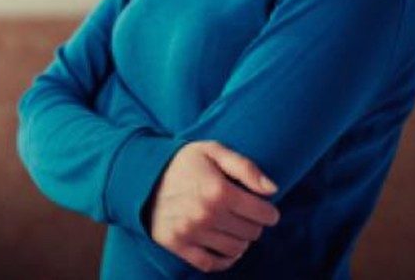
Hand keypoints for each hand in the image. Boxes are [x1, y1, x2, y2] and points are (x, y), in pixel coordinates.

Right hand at [146, 141, 279, 273]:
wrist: (142, 174)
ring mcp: (191, 233)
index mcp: (219, 191)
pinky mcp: (178, 245)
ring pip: (236, 249)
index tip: (264, 207)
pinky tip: (224, 246)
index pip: (263, 214)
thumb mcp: (213, 150)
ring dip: (241, 240)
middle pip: (252, 233)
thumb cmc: (182, 161)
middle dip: (254, 224)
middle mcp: (206, 215)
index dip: (269, 211)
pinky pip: (212, 264)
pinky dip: (224, 259)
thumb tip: (272, 190)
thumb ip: (245, 167)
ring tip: (233, 227)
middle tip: (245, 214)